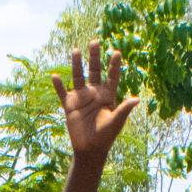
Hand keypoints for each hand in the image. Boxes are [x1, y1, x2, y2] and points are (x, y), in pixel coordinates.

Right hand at [50, 43, 138, 158]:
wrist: (90, 149)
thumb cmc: (106, 136)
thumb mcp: (116, 122)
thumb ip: (124, 109)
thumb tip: (136, 99)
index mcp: (107, 96)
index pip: (111, 77)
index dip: (114, 65)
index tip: (116, 52)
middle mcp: (94, 93)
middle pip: (94, 71)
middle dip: (94, 57)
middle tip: (95, 41)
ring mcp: (81, 98)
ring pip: (78, 77)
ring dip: (76, 64)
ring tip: (76, 50)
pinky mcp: (69, 106)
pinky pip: (63, 93)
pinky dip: (58, 86)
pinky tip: (54, 76)